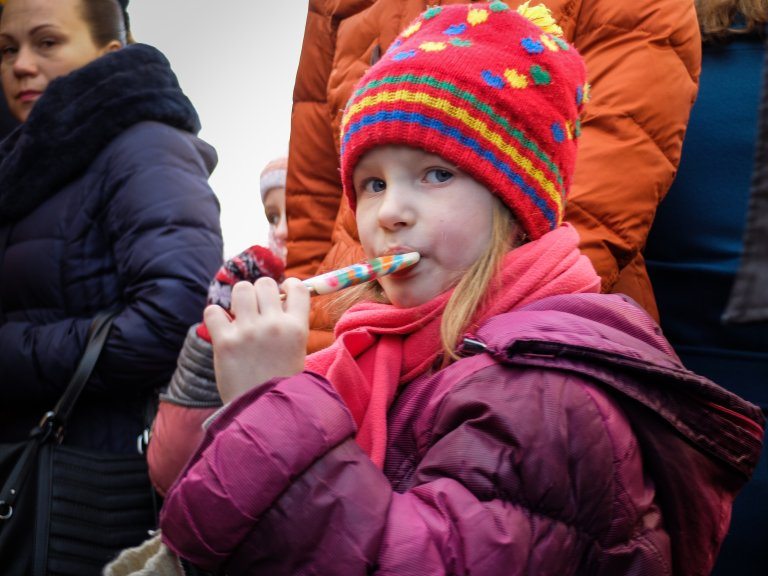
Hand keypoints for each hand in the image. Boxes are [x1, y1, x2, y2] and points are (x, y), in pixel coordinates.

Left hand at [204, 277, 309, 403]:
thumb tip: (279, 298)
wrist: (264, 412)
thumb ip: (290, 324)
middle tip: (257, 309)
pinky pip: (213, 310)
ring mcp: (248, 332)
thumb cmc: (282, 383)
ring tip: (240, 315)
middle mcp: (274, 325)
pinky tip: (222, 327)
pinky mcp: (224, 342)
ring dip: (239, 299)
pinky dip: (216, 316)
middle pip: (265, 283)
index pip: (297, 287)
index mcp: (297, 327)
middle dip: (260, 292)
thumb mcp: (298, 351)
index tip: (281, 294)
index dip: (288, 286)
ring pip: (241, 289)